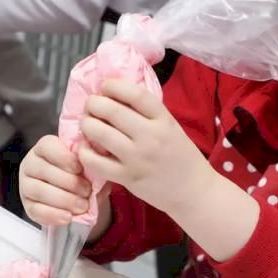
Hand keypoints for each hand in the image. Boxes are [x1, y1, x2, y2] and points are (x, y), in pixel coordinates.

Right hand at [19, 135, 95, 225]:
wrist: (79, 195)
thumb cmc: (82, 174)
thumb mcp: (90, 166)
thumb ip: (92, 165)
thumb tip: (97, 171)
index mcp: (45, 147)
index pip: (47, 146)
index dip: (64, 157)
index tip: (80, 168)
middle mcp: (31, 163)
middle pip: (44, 170)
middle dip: (69, 182)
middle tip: (87, 192)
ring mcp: (26, 184)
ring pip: (39, 191)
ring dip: (64, 200)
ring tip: (82, 206)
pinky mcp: (27, 205)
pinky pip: (36, 210)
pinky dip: (53, 215)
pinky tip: (68, 217)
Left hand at [77, 80, 215, 216]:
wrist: (193, 192)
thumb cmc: (181, 157)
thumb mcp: (171, 127)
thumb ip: (147, 113)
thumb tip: (115, 95)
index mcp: (164, 120)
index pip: (134, 93)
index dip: (113, 85)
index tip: (105, 87)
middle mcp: (150, 137)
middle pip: (111, 110)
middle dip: (93, 103)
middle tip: (91, 106)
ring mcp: (137, 158)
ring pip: (99, 132)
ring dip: (86, 124)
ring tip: (88, 125)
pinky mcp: (126, 178)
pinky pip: (94, 161)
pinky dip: (84, 151)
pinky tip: (87, 148)